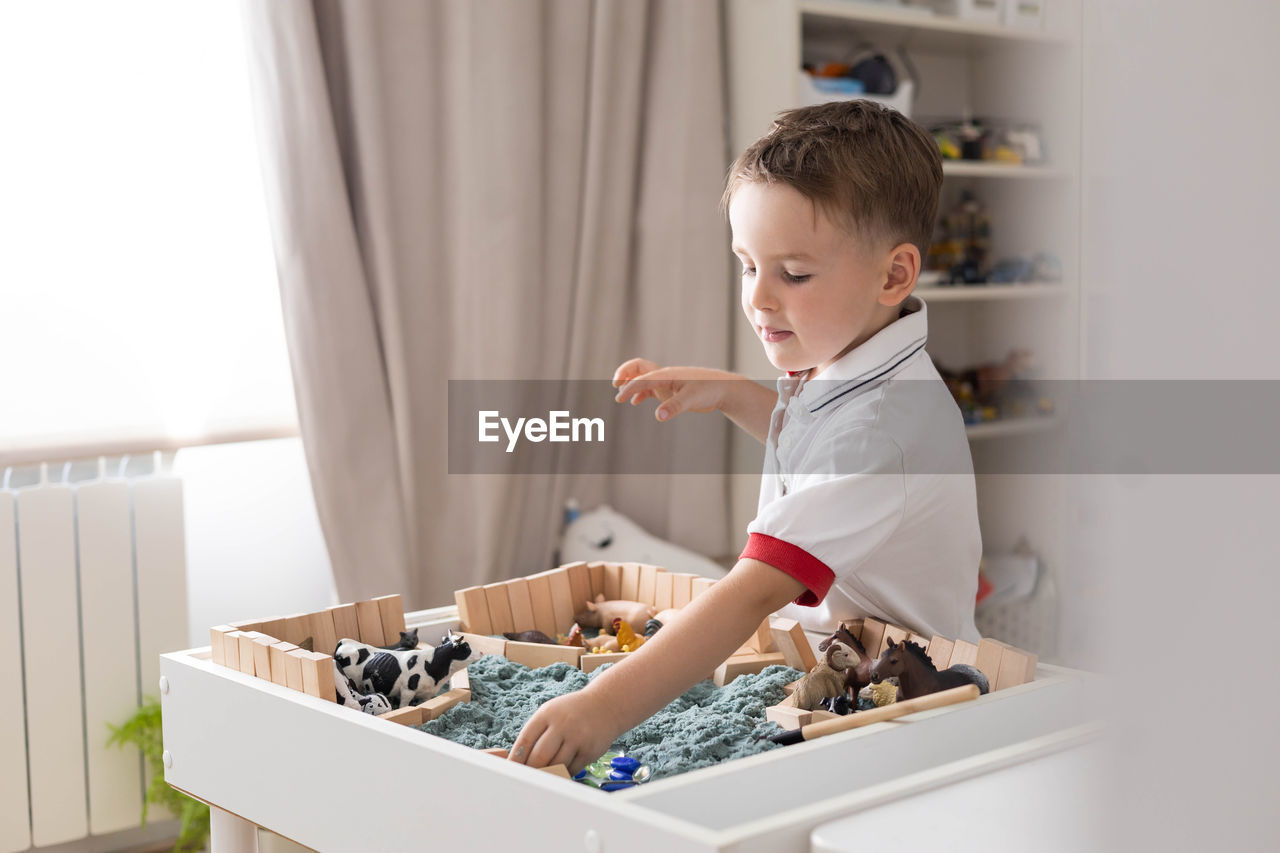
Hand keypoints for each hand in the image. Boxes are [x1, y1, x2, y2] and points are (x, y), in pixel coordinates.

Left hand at [509, 690, 617, 775]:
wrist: (605, 705)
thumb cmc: (572, 711)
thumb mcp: (551, 712)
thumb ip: (536, 732)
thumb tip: (520, 760)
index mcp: (547, 714)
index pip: (525, 740)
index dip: (516, 758)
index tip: (511, 770)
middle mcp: (562, 724)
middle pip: (539, 757)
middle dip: (531, 770)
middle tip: (526, 779)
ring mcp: (578, 738)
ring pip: (556, 766)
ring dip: (547, 774)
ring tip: (542, 778)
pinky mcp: (589, 751)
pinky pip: (571, 770)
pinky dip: (563, 774)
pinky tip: (560, 772)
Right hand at [612, 358, 734, 421]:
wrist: (725, 388)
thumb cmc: (709, 390)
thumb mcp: (691, 399)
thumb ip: (674, 407)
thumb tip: (658, 416)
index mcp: (667, 374)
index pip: (643, 379)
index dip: (629, 388)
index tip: (619, 398)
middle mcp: (665, 375)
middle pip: (639, 368)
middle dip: (625, 374)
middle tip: (615, 385)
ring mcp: (668, 382)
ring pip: (644, 377)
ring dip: (631, 383)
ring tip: (622, 395)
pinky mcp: (672, 389)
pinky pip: (651, 388)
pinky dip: (641, 393)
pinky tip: (635, 402)